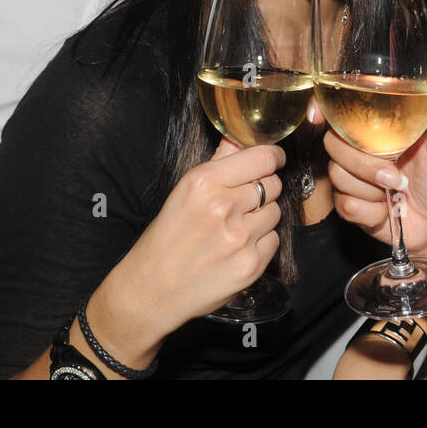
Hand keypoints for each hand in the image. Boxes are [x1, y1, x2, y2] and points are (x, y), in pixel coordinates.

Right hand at [97, 139, 283, 362]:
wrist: (151, 291)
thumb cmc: (165, 238)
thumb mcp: (183, 192)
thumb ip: (218, 162)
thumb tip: (240, 136)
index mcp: (204, 182)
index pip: (263, 158)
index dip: (273, 158)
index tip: (273, 161)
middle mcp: (223, 206)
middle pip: (272, 184)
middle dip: (263, 190)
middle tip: (242, 203)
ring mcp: (240, 237)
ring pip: (275, 212)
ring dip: (262, 218)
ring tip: (235, 229)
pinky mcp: (251, 265)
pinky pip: (274, 240)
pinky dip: (261, 243)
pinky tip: (237, 249)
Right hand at [317, 86, 426, 255]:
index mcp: (379, 130)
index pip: (339, 112)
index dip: (322, 108)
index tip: (318, 115)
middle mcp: (360, 151)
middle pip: (332, 143)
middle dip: (363, 162)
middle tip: (396, 175)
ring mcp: (353, 179)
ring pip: (337, 175)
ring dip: (370, 188)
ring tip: (398, 190)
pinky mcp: (352, 206)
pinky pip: (345, 204)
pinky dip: (370, 210)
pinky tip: (388, 209)